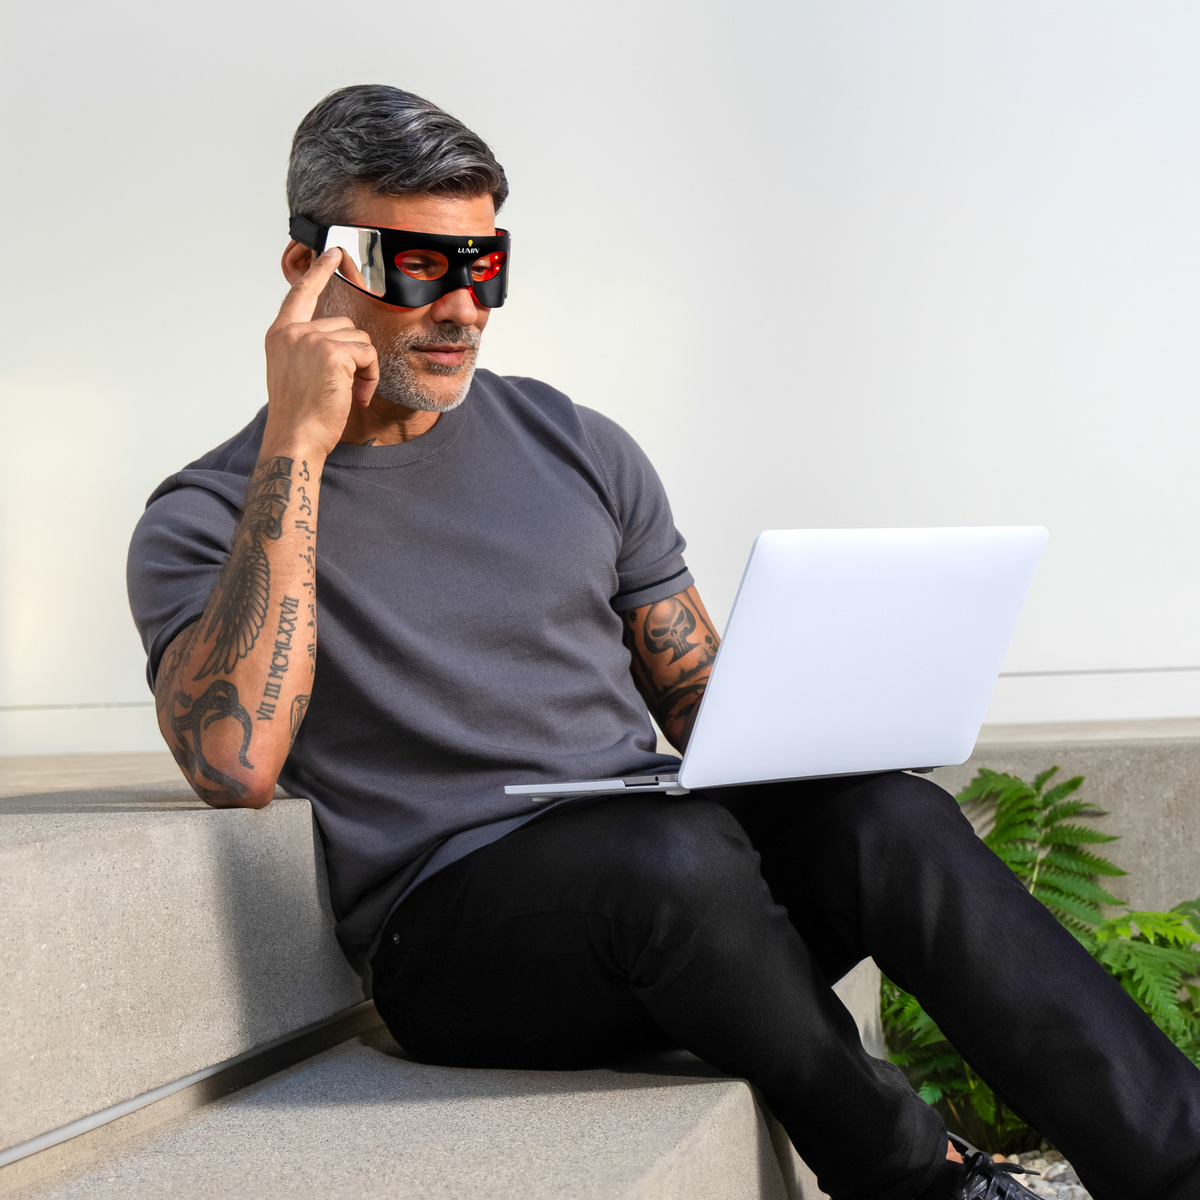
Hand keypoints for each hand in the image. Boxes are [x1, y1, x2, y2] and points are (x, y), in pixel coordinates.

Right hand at [262, 248, 379, 457]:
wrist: (296, 438)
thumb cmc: (299, 415)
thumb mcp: (294, 372)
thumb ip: (308, 349)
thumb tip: (340, 340)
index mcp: (280, 335)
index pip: (301, 293)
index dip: (319, 271)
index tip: (333, 252)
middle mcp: (293, 332)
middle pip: (344, 324)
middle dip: (355, 356)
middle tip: (347, 388)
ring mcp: (311, 339)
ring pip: (360, 340)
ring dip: (364, 369)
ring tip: (349, 394)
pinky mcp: (332, 352)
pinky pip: (368, 355)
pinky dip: (370, 377)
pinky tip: (356, 396)